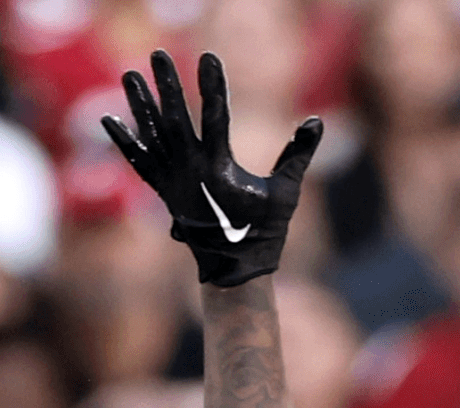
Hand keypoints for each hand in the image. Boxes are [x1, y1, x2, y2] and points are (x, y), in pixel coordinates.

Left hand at [102, 50, 321, 287]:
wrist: (234, 268)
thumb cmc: (264, 231)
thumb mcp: (286, 193)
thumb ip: (297, 155)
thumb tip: (317, 122)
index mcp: (218, 168)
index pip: (215, 116)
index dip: (213, 84)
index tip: (209, 57)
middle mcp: (189, 171)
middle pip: (174, 118)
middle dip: (168, 84)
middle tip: (158, 54)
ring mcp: (172, 181)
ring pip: (151, 135)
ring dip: (139, 103)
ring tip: (129, 74)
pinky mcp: (163, 191)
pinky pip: (140, 161)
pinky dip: (125, 141)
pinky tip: (109, 119)